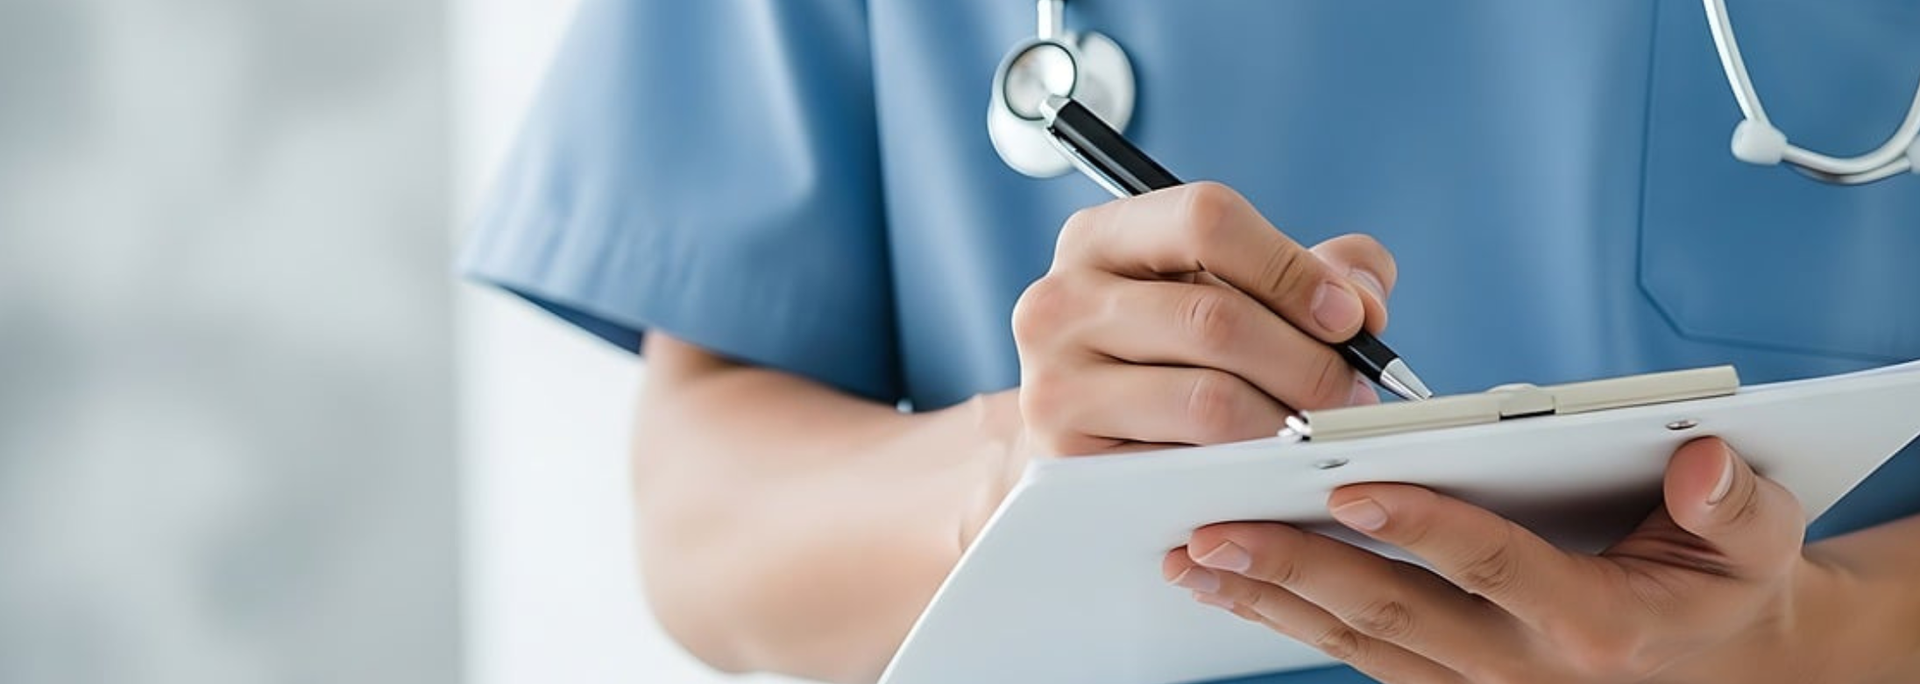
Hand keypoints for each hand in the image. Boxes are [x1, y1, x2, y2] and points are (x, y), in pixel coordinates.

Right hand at [1012, 182, 1394, 455]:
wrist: (1077, 433)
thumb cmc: (1168, 352)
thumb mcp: (1224, 290)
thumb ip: (1311, 272)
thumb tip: (1363, 302)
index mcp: (1101, 237)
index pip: (1206, 219)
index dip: (1292, 268)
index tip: (1349, 317)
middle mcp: (1060, 301)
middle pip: (1216, 319)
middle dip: (1308, 363)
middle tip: (1357, 395)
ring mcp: (1055, 383)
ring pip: (1208, 400)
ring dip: (1288, 424)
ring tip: (1326, 435)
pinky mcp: (1068, 459)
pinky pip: (1185, 469)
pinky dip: (1245, 474)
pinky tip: (1272, 472)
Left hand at [1163, 437, 1849, 682]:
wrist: (1723, 671)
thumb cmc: (1725, 588)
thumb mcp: (1759, 543)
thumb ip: (1734, 504)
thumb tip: (1700, 464)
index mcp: (1595, 621)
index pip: (1492, 564)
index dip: (1421, 522)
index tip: (1348, 484)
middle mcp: (1523, 668)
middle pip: (1393, 610)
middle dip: (1295, 567)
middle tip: (1213, 527)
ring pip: (1358, 642)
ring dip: (1270, 599)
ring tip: (1193, 557)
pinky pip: (1357, 657)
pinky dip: (1290, 621)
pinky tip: (1233, 589)